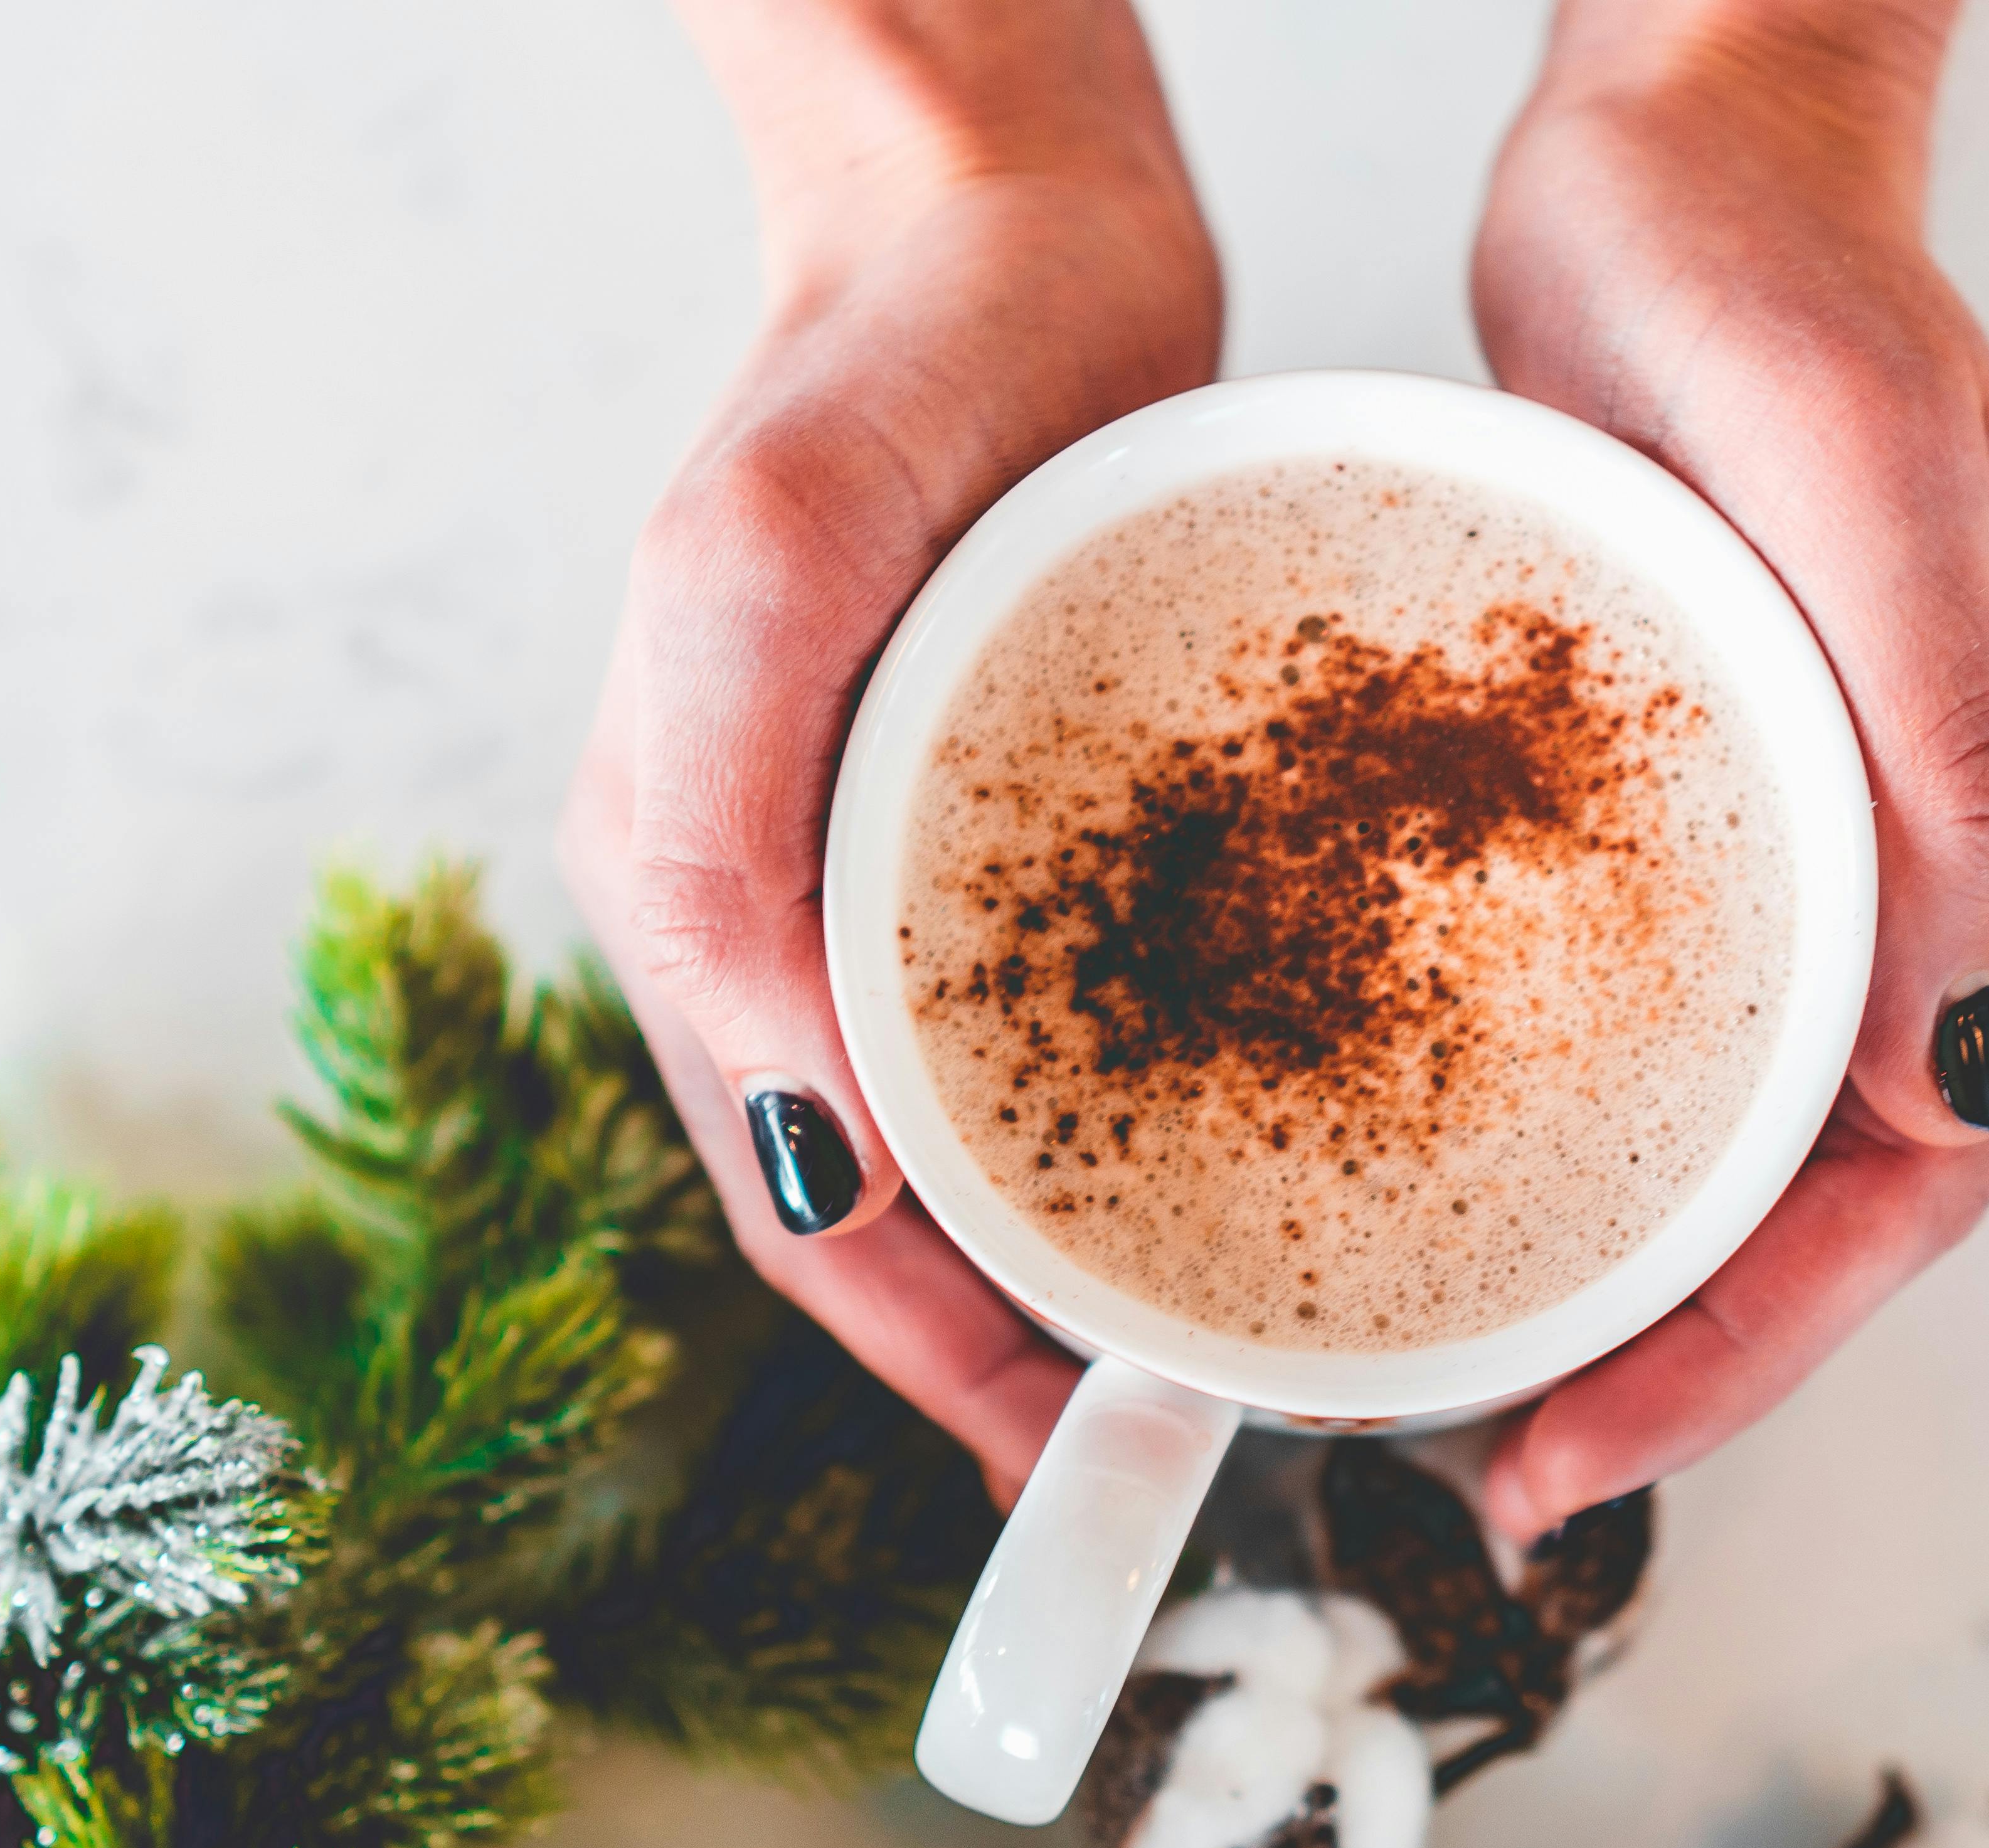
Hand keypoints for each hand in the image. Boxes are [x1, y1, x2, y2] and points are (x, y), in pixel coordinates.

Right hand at [560, 0, 1219, 1497]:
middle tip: (1187, 1459)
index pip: (818, 1212)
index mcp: (705, 903)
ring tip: (1243, 1363)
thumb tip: (810, 1128)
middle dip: (1024, 1361)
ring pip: (1010, 1143)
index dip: (936, 1368)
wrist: (1005, 228)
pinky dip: (1169, 1125)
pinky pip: (1100, 1024)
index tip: (1074, 1478)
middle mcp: (805, 921)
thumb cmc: (860, 383)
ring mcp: (925, 881)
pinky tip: (1283, 1170)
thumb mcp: (755, 580)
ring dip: (1102, 1266)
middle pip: (913, 1217)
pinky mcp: (1041, 828)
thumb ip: (722, 838)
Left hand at [1468, 0, 1988, 1537]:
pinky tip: (1439, 1180)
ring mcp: (1810, 844)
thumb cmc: (1784, 280)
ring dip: (1626, 1278)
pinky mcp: (1696, 802)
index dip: (1756, 1339)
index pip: (1914, 1177)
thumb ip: (1942, 759)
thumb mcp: (1869, 487)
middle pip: (1824, 1199)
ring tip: (1462, 1381)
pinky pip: (1654, 1026)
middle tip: (1497, 1463)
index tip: (1586, 1442)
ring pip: (1739, 1138)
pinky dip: (1570, 1136)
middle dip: (1680, 1358)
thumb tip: (1960, 1061)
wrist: (1687, 149)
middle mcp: (1923, 871)